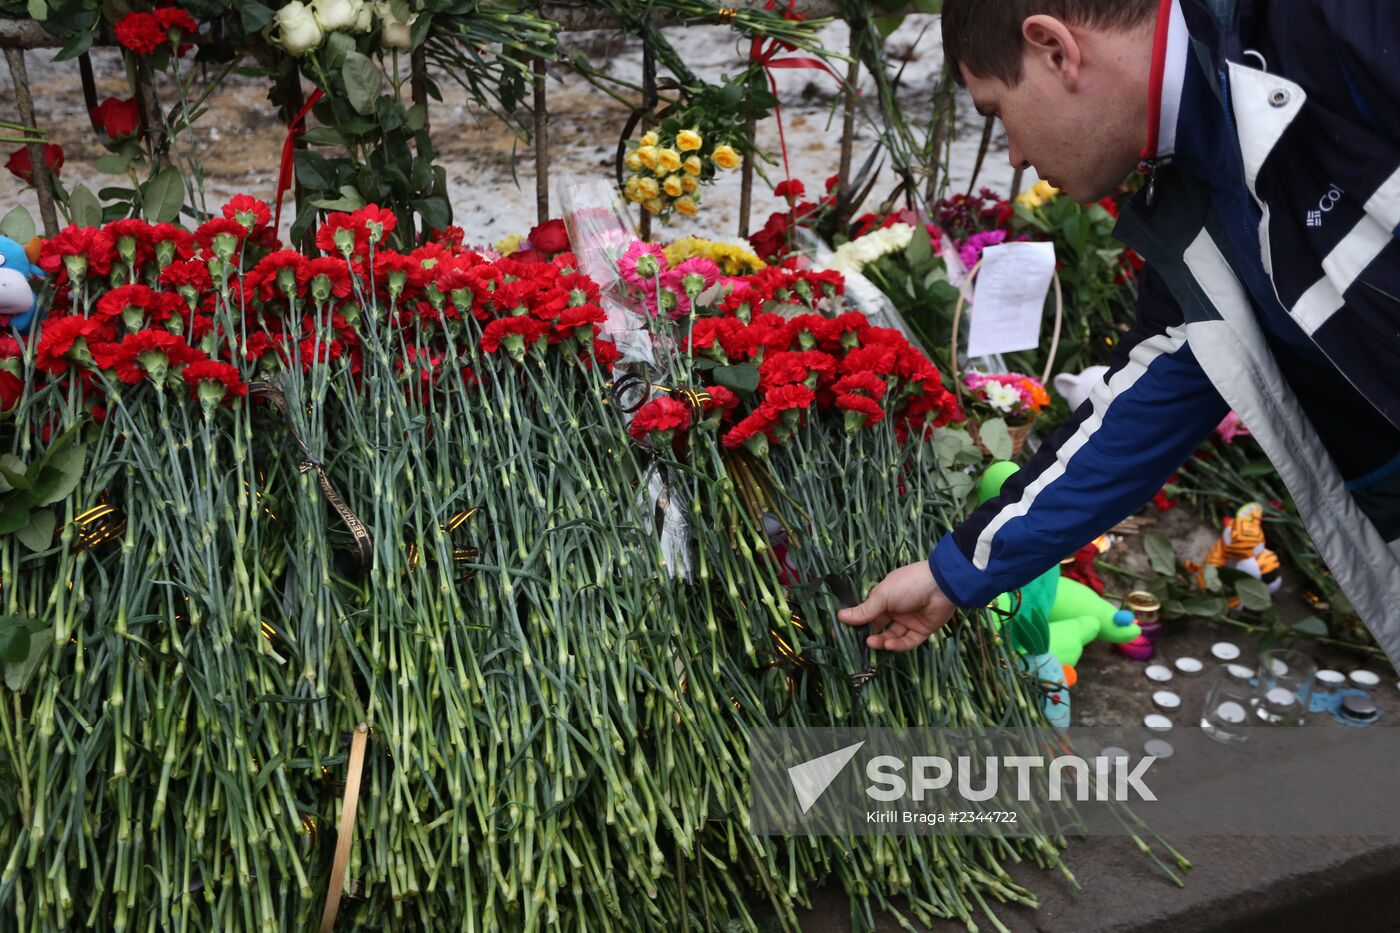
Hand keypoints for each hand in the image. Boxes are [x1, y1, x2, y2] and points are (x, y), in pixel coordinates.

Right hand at [837, 561, 955, 651]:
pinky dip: (898, 645)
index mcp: (884, 598)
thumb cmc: (908, 584)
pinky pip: (907, 641)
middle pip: (878, 627)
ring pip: (892, 636)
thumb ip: (864, 610)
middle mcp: (895, 610)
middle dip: (868, 635)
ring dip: (881, 641)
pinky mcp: (922, 631)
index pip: (867, 613)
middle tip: (858, 644)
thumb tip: (840, 616)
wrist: (942, 586)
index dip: (855, 623)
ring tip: (872, 643)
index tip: (840, 633)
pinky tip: (888, 644)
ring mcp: (909, 621)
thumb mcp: (882, 596)